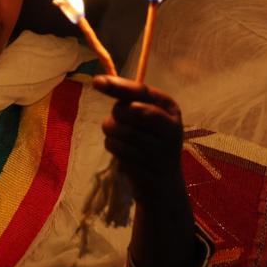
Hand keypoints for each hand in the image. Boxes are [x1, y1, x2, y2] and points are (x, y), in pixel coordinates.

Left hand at [94, 75, 183, 203]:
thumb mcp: (149, 117)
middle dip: (116, 115)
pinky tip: (124, 154)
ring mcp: (159, 149)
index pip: (141, 92)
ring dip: (112, 134)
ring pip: (119, 129)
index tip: (97, 81)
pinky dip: (113, 148)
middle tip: (122, 123)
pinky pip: (116, 148)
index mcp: (170, 108)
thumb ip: (130, 99)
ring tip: (122, 141)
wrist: (163, 185)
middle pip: (127, 110)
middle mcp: (170, 127)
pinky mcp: (146, 166)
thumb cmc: (151, 143)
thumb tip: (100, 81)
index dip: (117, 86)